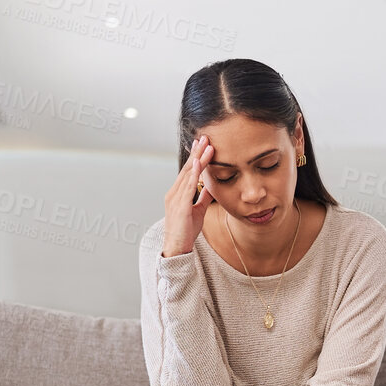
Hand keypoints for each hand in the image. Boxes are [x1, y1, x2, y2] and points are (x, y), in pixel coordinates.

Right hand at [162, 135, 216, 255]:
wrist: (177, 247)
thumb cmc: (186, 230)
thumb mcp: (198, 210)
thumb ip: (203, 197)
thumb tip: (211, 186)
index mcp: (178, 193)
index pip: (188, 171)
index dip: (196, 157)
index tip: (202, 144)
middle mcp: (174, 192)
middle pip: (187, 168)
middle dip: (196, 152)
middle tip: (205, 137)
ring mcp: (175, 198)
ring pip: (188, 174)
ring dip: (197, 159)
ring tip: (206, 145)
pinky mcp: (180, 206)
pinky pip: (187, 186)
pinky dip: (193, 174)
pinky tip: (198, 163)